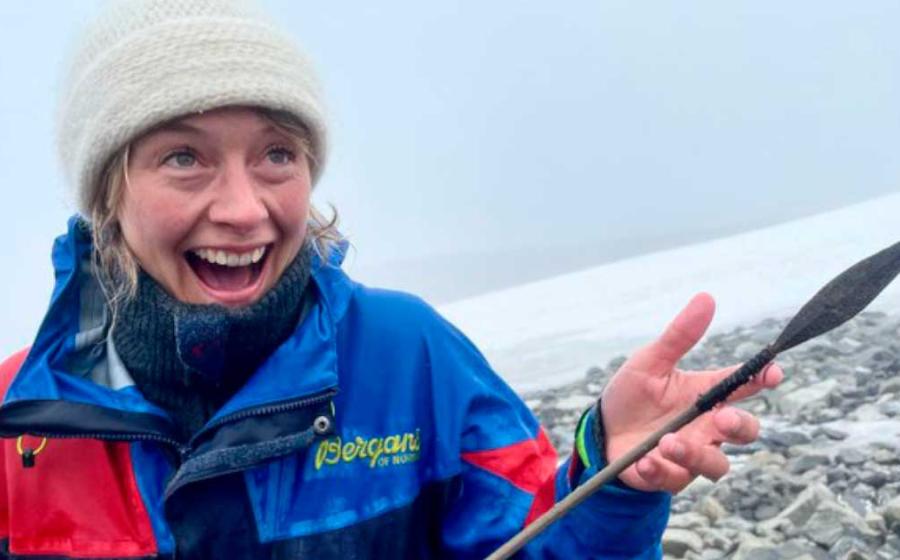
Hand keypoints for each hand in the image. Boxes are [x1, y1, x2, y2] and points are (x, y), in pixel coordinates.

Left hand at [600, 293, 782, 492]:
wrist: (601, 432)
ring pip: (717, 464)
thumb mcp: (650, 361)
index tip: (772, 372)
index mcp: (706, 394)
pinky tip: (645, 460)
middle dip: (740, 425)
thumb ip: (679, 335)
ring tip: (667, 442)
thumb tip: (706, 298)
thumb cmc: (631, 395)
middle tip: (721, 416)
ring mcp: (691, 454)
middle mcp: (706, 426)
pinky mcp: (669, 476)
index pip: (744, 386)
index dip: (764, 378)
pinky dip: (662, 470)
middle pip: (745, 431)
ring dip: (696, 454)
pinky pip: (676, 480)